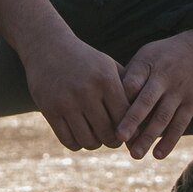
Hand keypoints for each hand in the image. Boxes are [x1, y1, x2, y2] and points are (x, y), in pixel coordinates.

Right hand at [26, 33, 130, 152]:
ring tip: (96, 137)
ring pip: (88, 141)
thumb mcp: (108, 67)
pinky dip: (77, 144)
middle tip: (112, 138)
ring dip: (95, 144)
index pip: (125, 118)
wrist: (47, 47)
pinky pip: (68, 140)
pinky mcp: (49, 110)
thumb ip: (127, 90)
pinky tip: (80, 135)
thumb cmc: (85, 60)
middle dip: (113, 141)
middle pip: (108, 134)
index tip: (129, 133)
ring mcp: (66, 102)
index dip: (130, 130)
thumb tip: (145, 122)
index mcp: (105, 80)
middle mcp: (86, 91)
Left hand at [117, 31, 192, 158]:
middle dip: (131, 121)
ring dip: (148, 137)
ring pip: (162, 117)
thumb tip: (109, 97)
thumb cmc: (169, 54)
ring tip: (135, 154)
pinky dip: (169, 141)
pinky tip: (158, 154)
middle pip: (145, 102)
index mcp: (147, 64)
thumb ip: (131, 75)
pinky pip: (180, 124)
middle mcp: (163, 78)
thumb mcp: (148, 55)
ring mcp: (179, 92)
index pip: (131, 83)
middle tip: (119, 138)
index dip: (119, 99)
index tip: (105, 115)